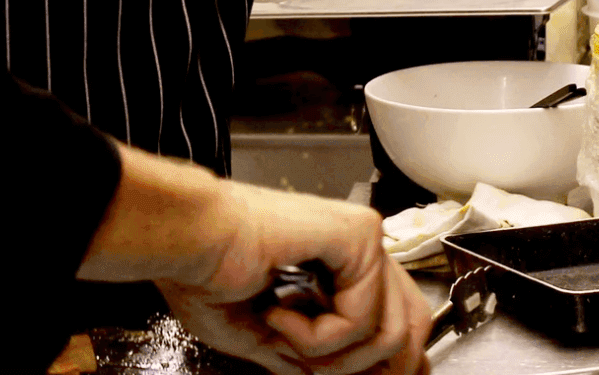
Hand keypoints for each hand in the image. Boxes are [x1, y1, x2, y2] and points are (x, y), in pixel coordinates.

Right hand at [81, 146, 428, 373]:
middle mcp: (357, 249)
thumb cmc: (206, 272)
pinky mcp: (359, 237)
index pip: (399, 319)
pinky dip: (318, 336)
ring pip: (390, 332)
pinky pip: (363, 317)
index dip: (390, 365)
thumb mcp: (270, 339)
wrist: (187, 241)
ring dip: (331, 356)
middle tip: (311, 367)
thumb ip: (317, 356)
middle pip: (411, 327)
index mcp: (340, 266)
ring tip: (281, 334)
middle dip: (370, 369)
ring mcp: (362, 239)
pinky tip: (278, 313)